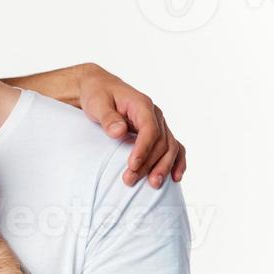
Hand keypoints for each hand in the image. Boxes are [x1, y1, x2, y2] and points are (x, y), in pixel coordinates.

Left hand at [77, 65, 185, 186]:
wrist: (101, 88)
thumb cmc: (98, 95)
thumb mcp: (97, 103)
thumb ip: (108, 117)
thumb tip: (119, 131)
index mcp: (142, 105)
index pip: (149, 129)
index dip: (143, 149)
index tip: (132, 166)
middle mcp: (155, 114)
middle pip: (160, 142)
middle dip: (148, 163)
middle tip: (130, 181)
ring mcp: (158, 124)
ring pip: (169, 147)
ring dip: (163, 167)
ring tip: (153, 185)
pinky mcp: (157, 132)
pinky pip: (173, 147)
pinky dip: (176, 161)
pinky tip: (175, 177)